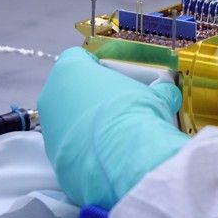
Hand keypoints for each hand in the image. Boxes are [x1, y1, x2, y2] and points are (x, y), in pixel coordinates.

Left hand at [38, 47, 186, 207]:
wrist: (123, 158)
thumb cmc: (135, 111)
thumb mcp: (154, 95)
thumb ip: (158, 90)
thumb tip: (168, 93)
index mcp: (70, 68)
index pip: (77, 58)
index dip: (96, 67)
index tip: (114, 77)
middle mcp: (51, 94)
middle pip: (69, 91)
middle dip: (90, 98)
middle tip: (117, 108)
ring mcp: (48, 128)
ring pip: (67, 121)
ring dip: (86, 126)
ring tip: (114, 137)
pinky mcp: (52, 157)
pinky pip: (70, 148)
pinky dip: (85, 150)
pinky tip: (107, 157)